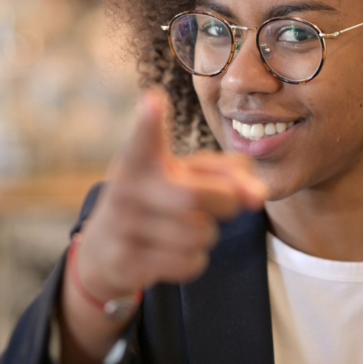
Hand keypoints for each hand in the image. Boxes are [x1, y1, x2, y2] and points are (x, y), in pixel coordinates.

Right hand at [74, 89, 268, 300]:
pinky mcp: (127, 261)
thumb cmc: (158, 200)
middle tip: (218, 202)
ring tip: (181, 227)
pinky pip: (191, 262)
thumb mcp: (185, 176)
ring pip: (200, 234)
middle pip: (197, 197)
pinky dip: (193, 260)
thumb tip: (258, 195)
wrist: (105, 250)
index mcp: (139, 158)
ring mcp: (122, 225)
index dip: (150, 122)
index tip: (152, 101)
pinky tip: (169, 252)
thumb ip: (229, 175)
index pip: (145, 139)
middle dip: (224, 203)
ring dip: (206, 235)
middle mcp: (125, 187)